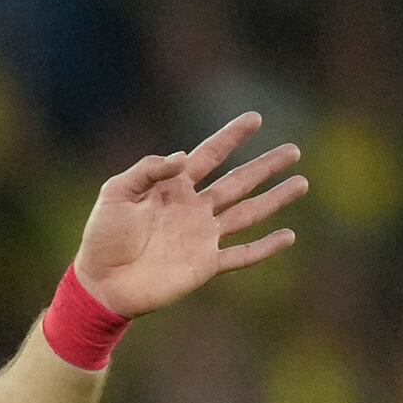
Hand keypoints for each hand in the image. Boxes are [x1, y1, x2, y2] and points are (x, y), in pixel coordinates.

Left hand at [68, 112, 304, 319]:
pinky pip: (242, 254)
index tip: (255, 118)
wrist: (101, 283)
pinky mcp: (205, 264)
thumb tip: (182, 156)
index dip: (231, 137)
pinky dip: (265, 247)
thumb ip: (147, 171)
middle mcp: (193, 209)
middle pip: (238, 182)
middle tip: (293, 150)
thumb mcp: (115, 192)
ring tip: (301, 183)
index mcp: (173, 187)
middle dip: (266, 166)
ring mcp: (202, 236)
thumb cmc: (103, 236)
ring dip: (275, 199)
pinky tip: (288, 236)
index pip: (209, 155)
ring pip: (248, 213)